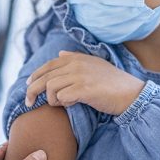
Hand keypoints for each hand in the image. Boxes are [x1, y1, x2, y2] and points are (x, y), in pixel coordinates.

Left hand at [25, 51, 145, 115]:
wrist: (131, 94)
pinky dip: (63, 103)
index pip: (48, 65)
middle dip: (32, 91)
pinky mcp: (84, 90)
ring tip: (60, 104)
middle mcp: (77, 64)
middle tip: (28, 103)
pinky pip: (62, 97)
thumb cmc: (113, 83)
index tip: (28, 86)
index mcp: (77, 58)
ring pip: (50, 87)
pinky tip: (72, 104)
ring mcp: (80, 76)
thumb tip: (60, 54)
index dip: (35, 75)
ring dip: (51, 99)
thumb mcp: (94, 65)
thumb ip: (76, 59)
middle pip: (45, 77)